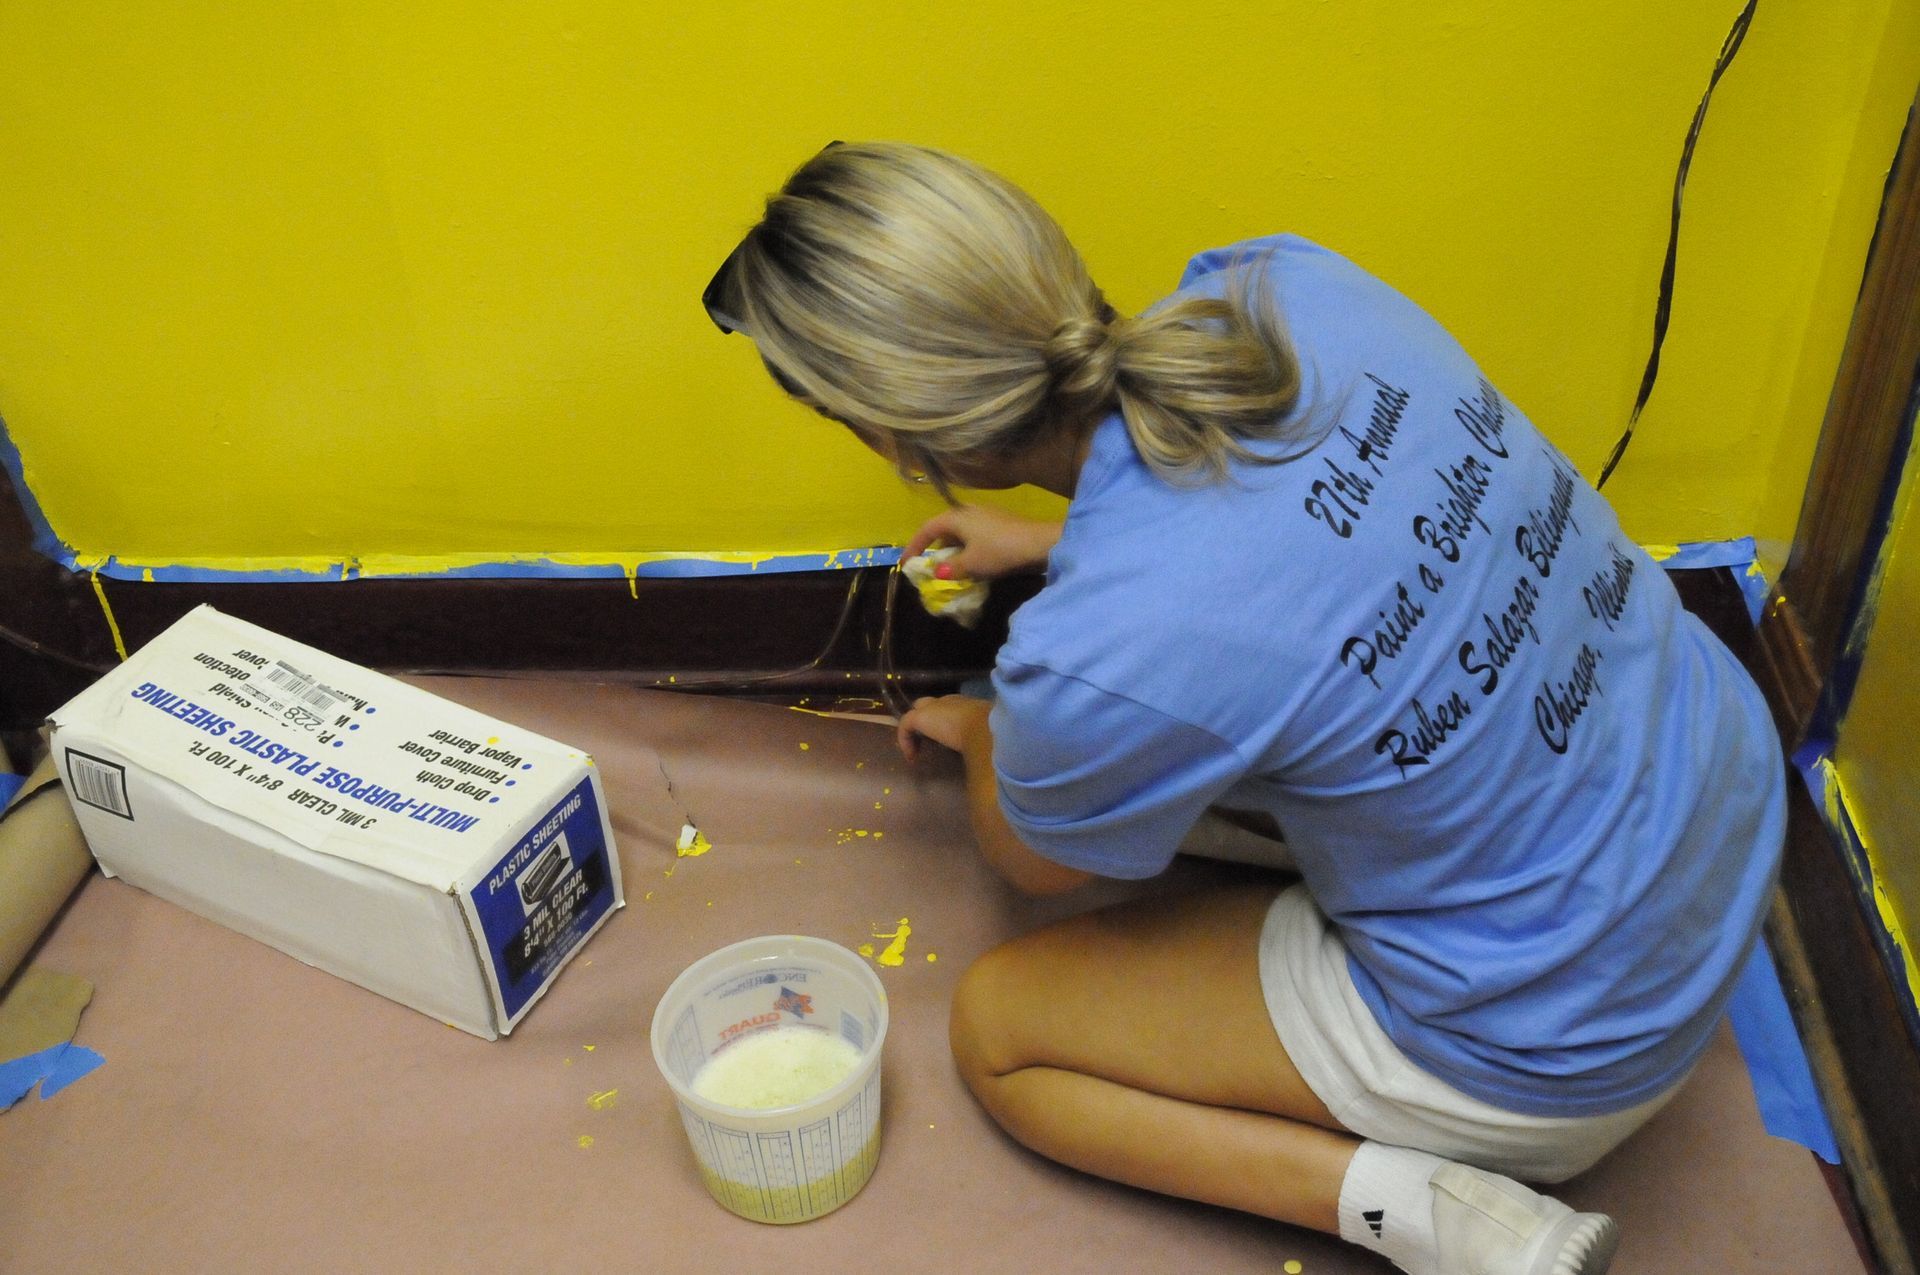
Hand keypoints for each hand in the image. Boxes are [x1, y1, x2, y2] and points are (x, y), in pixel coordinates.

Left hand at [897, 695, 989, 762]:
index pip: (951, 707)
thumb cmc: (993, 734)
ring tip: (916, 751)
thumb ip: (985, 738)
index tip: (944, 738)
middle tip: (927, 741)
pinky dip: (906, 741)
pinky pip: (906, 725)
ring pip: (917, 714)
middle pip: (929, 705)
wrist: (984, 728)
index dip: (944, 720)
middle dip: (926, 719)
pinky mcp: (920, 717)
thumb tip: (990, 756)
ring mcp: (934, 706)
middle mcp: (950, 701)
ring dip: (915, 731)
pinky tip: (912, 758)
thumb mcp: (992, 735)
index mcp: (969, 705)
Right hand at [902, 506, 1062, 581]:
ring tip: (949, 569)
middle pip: (943, 529)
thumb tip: (938, 572)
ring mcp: (985, 516)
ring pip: (960, 533)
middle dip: (935, 549)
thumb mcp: (971, 564)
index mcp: (956, 517)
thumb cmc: (999, 551)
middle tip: (929, 567)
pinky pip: (974, 536)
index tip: (906, 564)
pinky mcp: (999, 524)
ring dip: (952, 551)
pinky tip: (972, 564)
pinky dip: (967, 550)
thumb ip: (950, 568)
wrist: (1039, 544)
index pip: (926, 529)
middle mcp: (968, 511)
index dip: (914, 547)